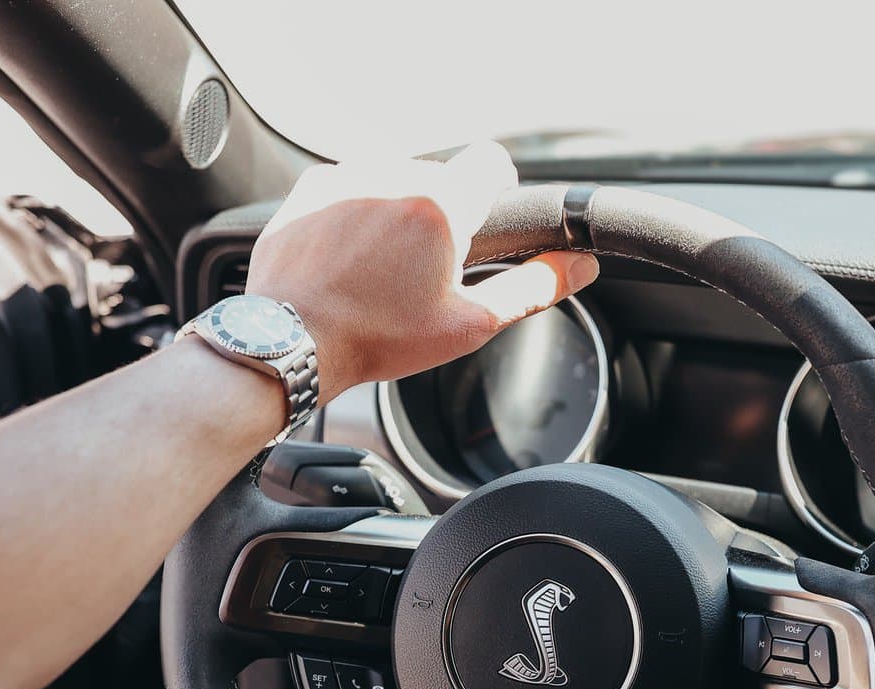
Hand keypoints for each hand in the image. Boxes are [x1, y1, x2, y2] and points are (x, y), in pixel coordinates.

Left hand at [241, 142, 597, 402]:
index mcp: (442, 203)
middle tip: (423, 268)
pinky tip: (347, 257)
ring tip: (379, 267)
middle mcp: (394, 173)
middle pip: (440, 175)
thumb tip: (581, 266)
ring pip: (393, 178)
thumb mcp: (470, 323)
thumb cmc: (379, 337)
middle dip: (440, 212)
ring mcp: (347, 175)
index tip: (485, 218)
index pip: (493, 161)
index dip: (497, 190)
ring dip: (396, 209)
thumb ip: (534, 287)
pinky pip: (350, 185)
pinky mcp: (311, 185)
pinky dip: (355, 212)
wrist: (293, 341)